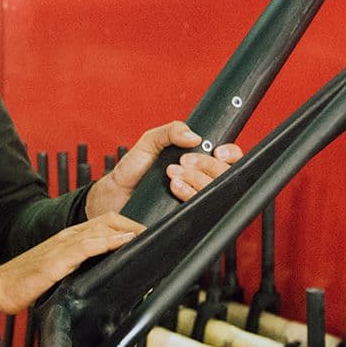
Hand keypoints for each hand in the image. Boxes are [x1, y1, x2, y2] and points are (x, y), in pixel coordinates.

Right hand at [0, 212, 142, 321]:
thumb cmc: (23, 283)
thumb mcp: (57, 274)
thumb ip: (76, 270)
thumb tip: (99, 277)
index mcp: (67, 239)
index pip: (103, 224)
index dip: (127, 226)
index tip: (145, 236)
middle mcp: (67, 237)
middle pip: (107, 220)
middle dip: (133, 223)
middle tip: (154, 235)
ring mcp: (62, 246)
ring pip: (101, 228)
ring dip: (127, 229)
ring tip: (148, 235)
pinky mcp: (58, 259)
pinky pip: (89, 245)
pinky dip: (110, 241)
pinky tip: (125, 241)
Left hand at [85, 120, 242, 217]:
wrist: (114, 196)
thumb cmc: (132, 170)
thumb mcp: (150, 141)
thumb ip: (170, 131)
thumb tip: (194, 136)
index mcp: (197, 161)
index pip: (229, 158)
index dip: (230, 154)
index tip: (218, 152)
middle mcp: (200, 180)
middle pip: (225, 174)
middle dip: (206, 165)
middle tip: (182, 162)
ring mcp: (194, 199)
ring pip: (214, 191)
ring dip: (196, 180)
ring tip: (172, 175)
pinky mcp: (185, 216)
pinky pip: (201, 209)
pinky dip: (190, 195)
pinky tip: (175, 189)